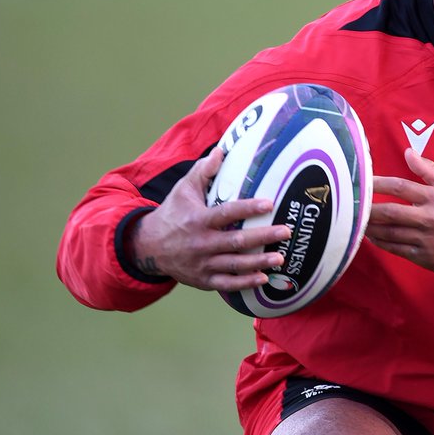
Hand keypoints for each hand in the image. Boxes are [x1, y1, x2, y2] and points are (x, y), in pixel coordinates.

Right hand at [126, 146, 289, 291]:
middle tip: (285, 231)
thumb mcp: (183, 190)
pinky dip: (245, 283)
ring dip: (258, 262)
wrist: (148, 248)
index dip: (248, 208)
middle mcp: (201, 243)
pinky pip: (226, 283)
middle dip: (262, 236)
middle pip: (236, 241)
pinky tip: (263, 279)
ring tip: (280, 258)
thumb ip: (203, 171)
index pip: (227, 213)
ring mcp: (202, 263)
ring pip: (234, 264)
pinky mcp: (203, 279)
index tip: (269, 204)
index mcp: (198, 220)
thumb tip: (221, 150)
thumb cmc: (172, 214)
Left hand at [367, 149, 433, 281]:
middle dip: (367, 208)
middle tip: (351, 204)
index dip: (378, 183)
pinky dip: (379, 242)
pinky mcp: (422, 256)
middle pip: (389, 212)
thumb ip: (429, 169)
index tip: (362, 181)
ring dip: (369, 226)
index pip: (400, 187)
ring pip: (388, 232)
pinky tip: (370, 236)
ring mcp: (424, 239)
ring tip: (356, 220)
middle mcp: (429, 218)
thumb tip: (408, 152)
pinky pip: (394, 248)